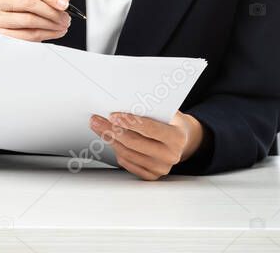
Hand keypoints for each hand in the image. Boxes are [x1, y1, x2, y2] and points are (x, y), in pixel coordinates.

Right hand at [0, 0, 71, 41]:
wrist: (3, 26)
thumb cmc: (16, 10)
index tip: (64, 4)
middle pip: (28, 2)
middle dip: (51, 11)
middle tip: (65, 17)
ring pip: (28, 20)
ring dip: (50, 24)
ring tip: (61, 26)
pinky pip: (25, 36)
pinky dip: (44, 34)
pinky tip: (53, 32)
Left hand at [89, 109, 204, 179]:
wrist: (182, 140)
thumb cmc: (171, 121)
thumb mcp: (168, 110)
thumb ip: (151, 109)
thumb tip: (124, 103)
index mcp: (177, 138)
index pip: (149, 129)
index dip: (130, 122)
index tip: (113, 115)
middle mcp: (170, 156)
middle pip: (135, 143)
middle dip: (112, 130)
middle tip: (97, 120)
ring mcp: (161, 168)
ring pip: (128, 154)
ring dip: (110, 140)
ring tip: (99, 128)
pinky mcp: (151, 175)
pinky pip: (129, 163)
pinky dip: (117, 151)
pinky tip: (110, 140)